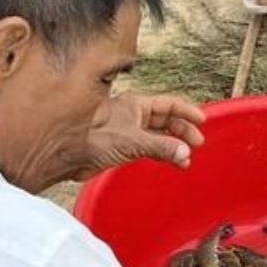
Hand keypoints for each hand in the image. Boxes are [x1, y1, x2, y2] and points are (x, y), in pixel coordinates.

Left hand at [71, 93, 205, 179]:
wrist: (65, 154)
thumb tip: (183, 152)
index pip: (169, 104)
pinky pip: (149, 148)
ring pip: (158, 135)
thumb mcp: (131, 141)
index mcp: (135, 105)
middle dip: (183, 131)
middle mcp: (132, 116)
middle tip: (196, 143)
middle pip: (166, 120)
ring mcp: (128, 132)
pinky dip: (162, 154)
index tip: (201, 120)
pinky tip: (169, 162)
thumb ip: (160, 147)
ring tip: (185, 158)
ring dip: (173, 146)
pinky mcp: (123, 148)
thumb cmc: (88, 138)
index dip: (186, 112)